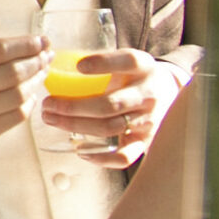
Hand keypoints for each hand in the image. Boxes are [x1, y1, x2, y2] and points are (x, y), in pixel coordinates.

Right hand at [0, 13, 49, 152]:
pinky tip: (30, 92)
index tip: (41, 41)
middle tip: (47, 55)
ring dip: (36, 81)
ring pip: (17, 96)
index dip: (25, 45)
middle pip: (10, 74)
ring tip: (42, 70)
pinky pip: (17, 116)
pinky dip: (29, 102)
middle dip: (36, 62)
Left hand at [38, 51, 181, 167]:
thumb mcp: (124, 63)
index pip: (127, 61)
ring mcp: (148, 120)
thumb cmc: (134, 77)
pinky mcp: (145, 142)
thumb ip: (100, 64)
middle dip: (74, 106)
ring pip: (110, 128)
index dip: (103, 63)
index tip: (79, 66)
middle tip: (49, 104)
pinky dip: (101, 158)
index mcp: (143, 67)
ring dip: (77, 126)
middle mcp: (148, 94)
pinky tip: (80, 150)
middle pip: (110, 104)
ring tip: (52, 119)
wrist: (169, 94)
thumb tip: (55, 64)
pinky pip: (124, 157)